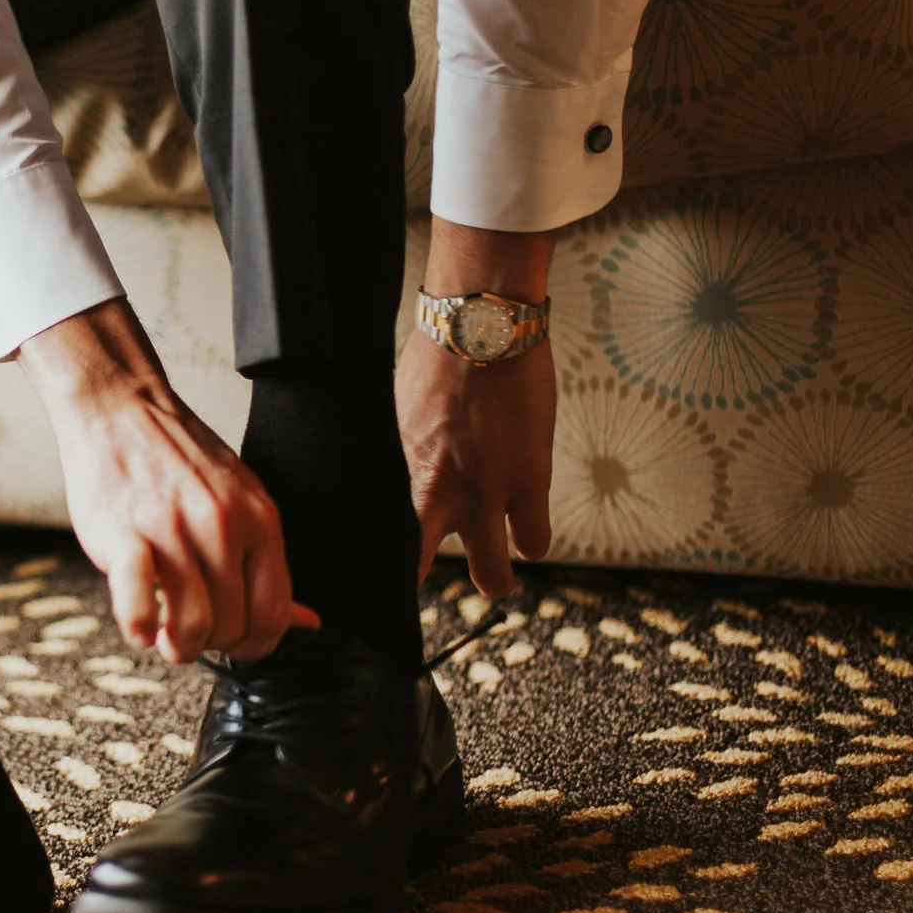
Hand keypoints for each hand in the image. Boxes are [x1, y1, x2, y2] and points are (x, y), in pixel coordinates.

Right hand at [18, 298, 318, 661]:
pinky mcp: (123, 535)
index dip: (254, 646)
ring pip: (192, 626)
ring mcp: (173, 530)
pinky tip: (138, 624)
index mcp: (259, 519)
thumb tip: (308, 621)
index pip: (274, 614)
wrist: (121, 408)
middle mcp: (222, 525)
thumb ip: (268, 564)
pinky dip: (139, 628)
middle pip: (233, 627)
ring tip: (163, 633)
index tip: (231, 645)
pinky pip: (137, 604)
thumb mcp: (242, 501)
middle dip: (211, 645)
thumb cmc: (178, 460)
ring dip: (177, 646)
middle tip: (189, 632)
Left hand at [398, 221, 557, 597]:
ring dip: (495, 575)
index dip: (377, 575)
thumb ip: (397, 467)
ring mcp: (488, 494)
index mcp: (397, 479)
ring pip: (494, 577)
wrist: (481, 327)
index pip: (379, 549)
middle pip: (421, 575)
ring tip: (495, 564)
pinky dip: (531, 541)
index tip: (376, 586)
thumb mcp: (393, 423)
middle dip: (424, 585)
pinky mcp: (531, 480)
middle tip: (435, 575)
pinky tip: (524, 529)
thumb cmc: (433, 367)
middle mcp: (438, 495)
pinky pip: (535, 542)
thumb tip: (383, 492)